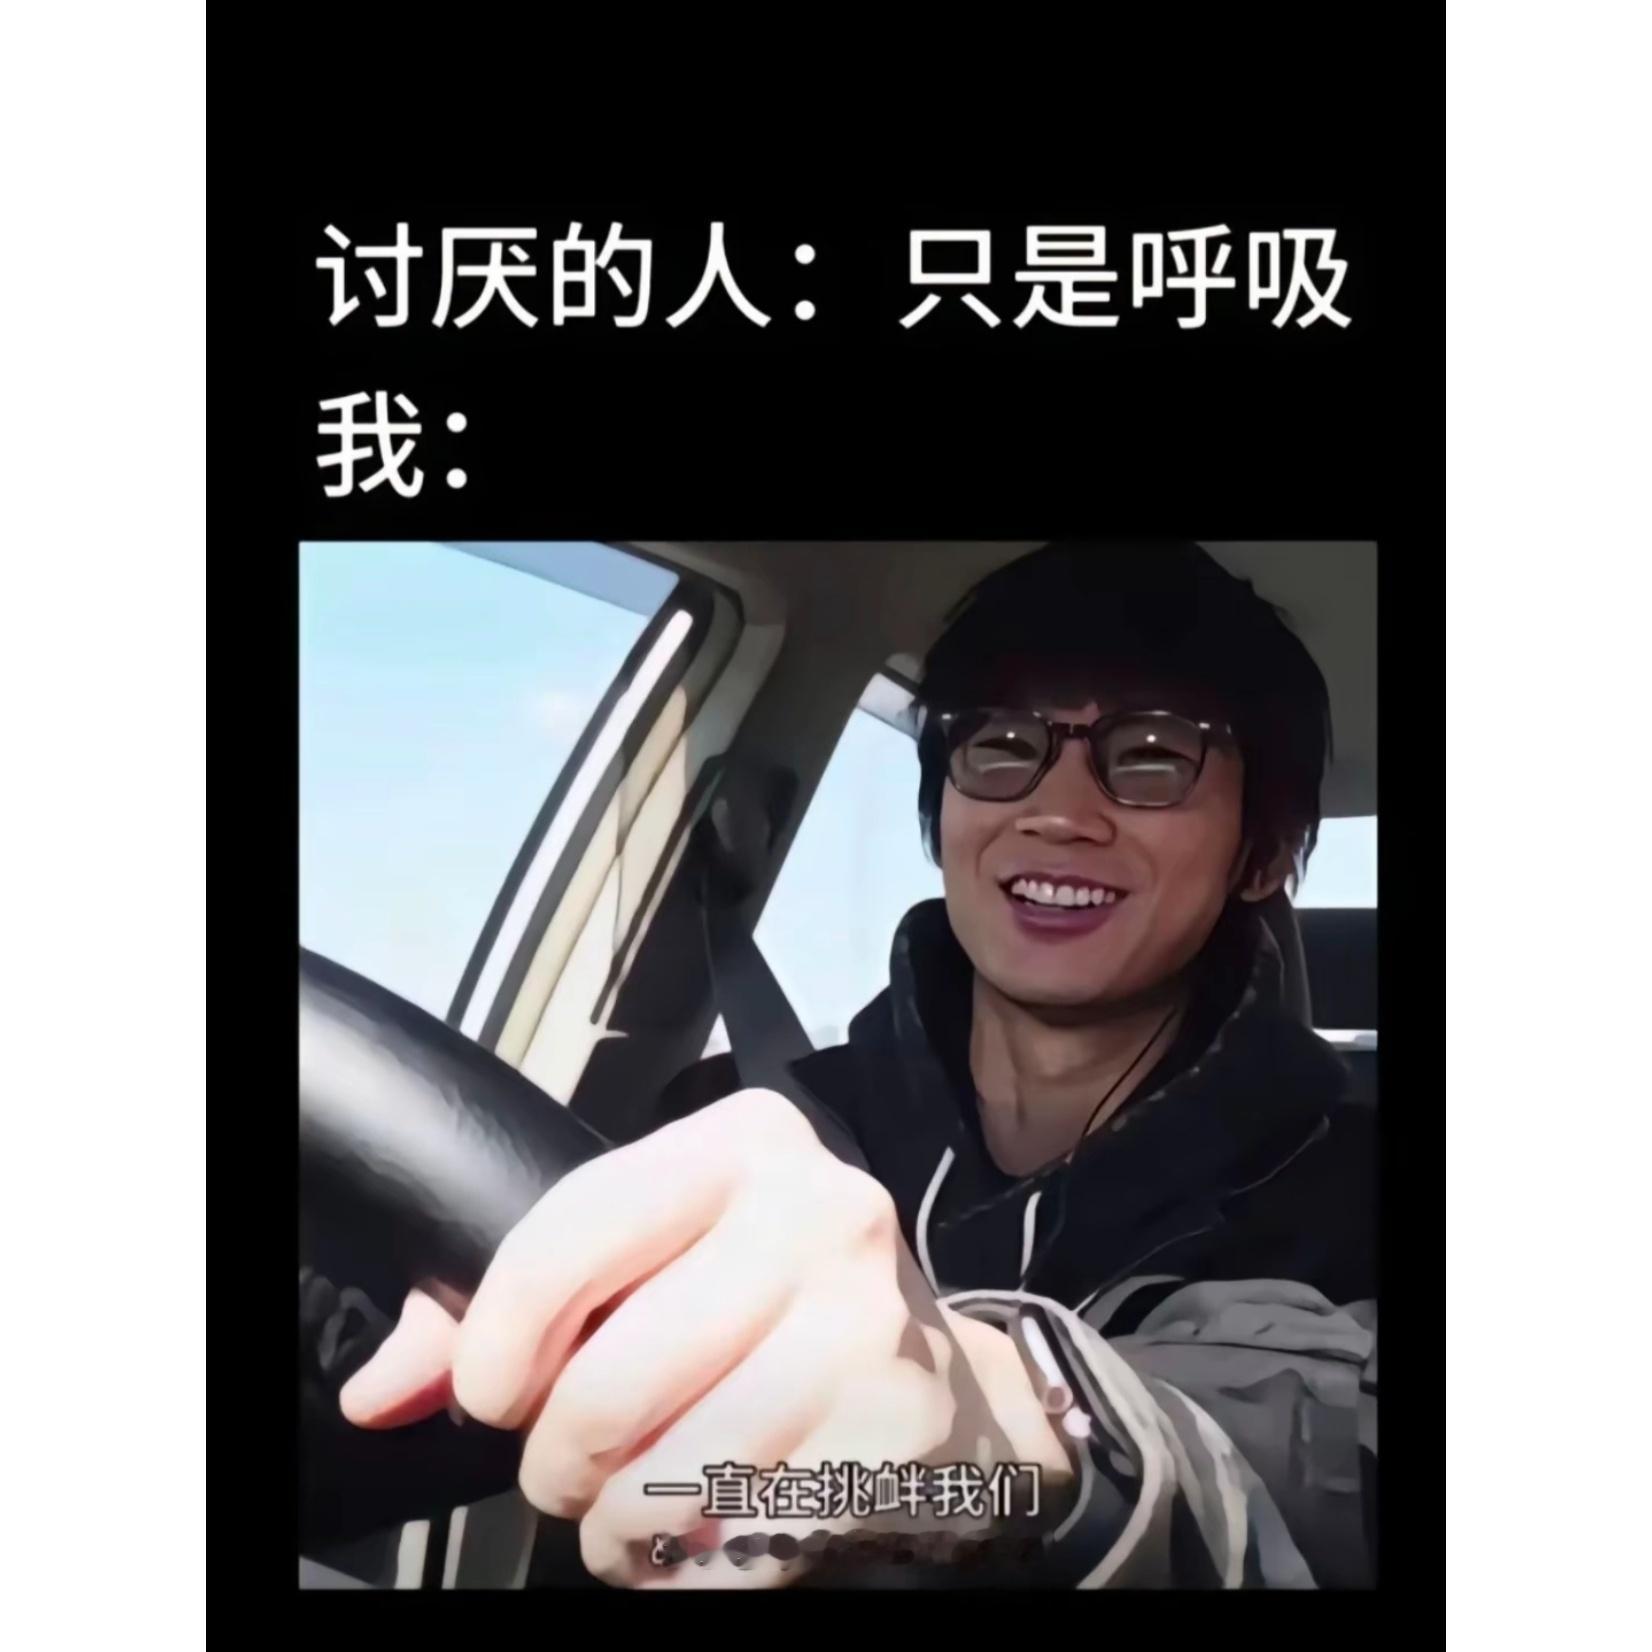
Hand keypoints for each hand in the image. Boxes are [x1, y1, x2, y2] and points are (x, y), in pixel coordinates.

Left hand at [341, 1088, 1071, 1587]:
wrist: (947, 1383)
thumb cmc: (772, 1310)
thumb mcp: (652, 1262)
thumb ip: (506, 1309)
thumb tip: (382, 1391)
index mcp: (743, 1143)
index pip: (577, 1227)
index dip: (501, 1334)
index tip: (491, 1393)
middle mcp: (819, 1210)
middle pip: (610, 1377)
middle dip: (559, 1458)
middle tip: (568, 1469)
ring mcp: (866, 1318)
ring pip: (669, 1474)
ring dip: (621, 1525)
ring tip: (630, 1511)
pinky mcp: (896, 1425)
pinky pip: (739, 1536)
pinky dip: (692, 1564)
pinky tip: (703, 1530)